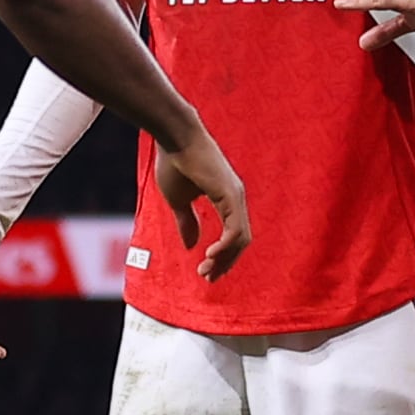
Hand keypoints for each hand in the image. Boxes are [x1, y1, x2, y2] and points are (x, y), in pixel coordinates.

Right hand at [152, 130, 251, 280]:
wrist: (174, 137)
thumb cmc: (174, 162)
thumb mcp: (178, 200)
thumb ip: (187, 222)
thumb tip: (191, 246)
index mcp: (227, 199)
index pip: (234, 235)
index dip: (222, 256)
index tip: (206, 271)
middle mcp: (236, 198)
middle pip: (241, 241)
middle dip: (225, 263)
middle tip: (208, 278)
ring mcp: (236, 196)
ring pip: (240, 238)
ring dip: (225, 259)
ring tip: (207, 270)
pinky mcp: (230, 194)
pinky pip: (235, 228)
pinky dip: (226, 246)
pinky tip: (211, 255)